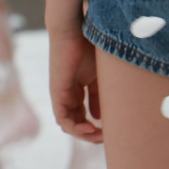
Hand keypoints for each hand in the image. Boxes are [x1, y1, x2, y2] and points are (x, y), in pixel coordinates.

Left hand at [48, 28, 102, 142]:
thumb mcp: (98, 77)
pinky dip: (75, 128)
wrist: (74, 28)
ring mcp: (60, 94)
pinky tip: (90, 128)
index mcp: (76, 89)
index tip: (111, 131)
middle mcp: (66, 94)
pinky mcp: (57, 92)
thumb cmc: (89, 46)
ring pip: (68, 124)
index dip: (96, 127)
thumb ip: (98, 96)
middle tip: (107, 139)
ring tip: (99, 136)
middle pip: (75, 123)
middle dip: (91, 135)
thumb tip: (98, 118)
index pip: (82, 116)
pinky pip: (62, 117)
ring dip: (84, 135)